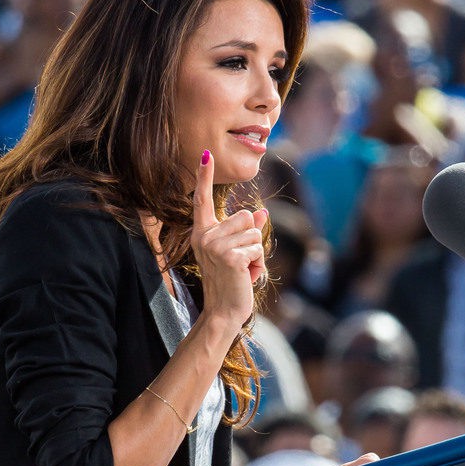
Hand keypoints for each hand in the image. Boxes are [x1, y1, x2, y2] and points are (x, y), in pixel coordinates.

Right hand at [191, 150, 267, 332]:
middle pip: (245, 217)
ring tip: (243, 271)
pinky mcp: (229, 256)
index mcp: (203, 233)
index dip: (204, 177)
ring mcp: (215, 246)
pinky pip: (256, 248)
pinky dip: (257, 264)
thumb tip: (261, 212)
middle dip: (251, 239)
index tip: (205, 154)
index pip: (203, 200)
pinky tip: (245, 277)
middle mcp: (205, 236)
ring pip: (254, 233)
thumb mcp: (238, 253)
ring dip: (255, 254)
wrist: (224, 311)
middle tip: (240, 262)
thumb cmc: (231, 282)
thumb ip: (246, 232)